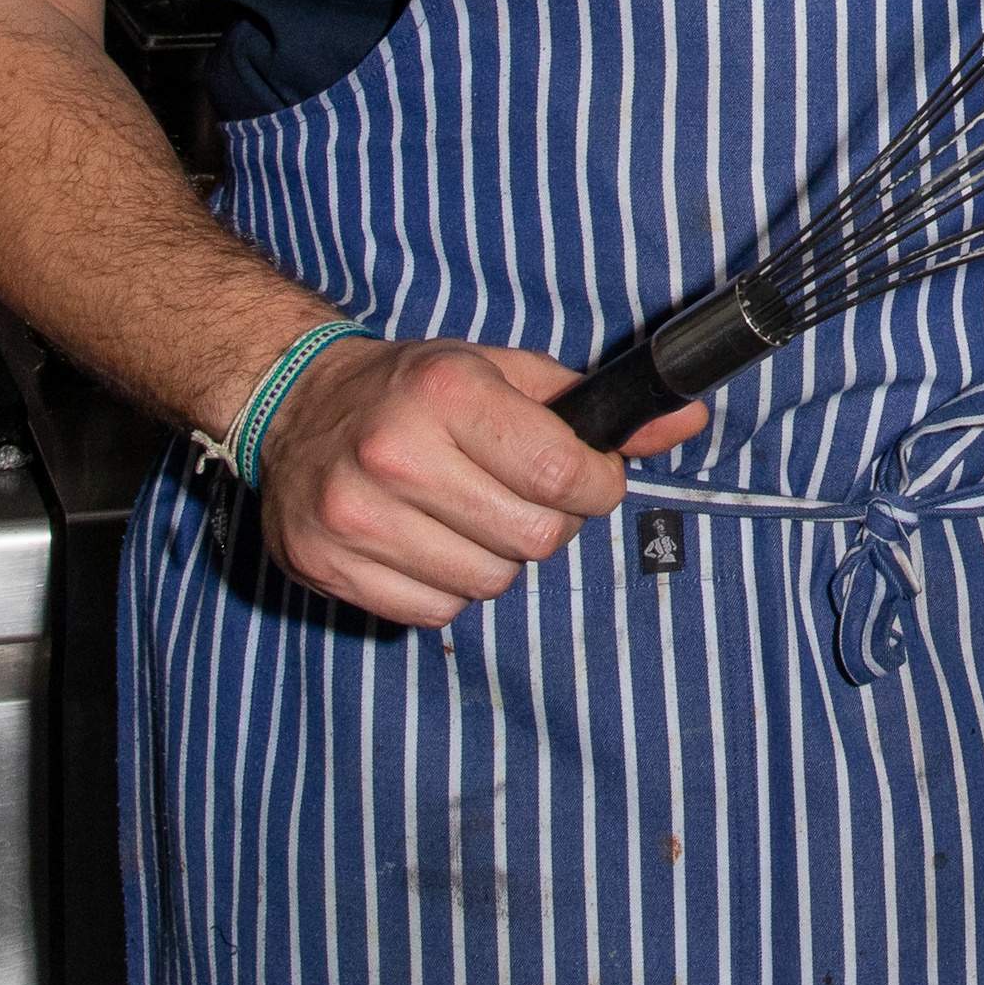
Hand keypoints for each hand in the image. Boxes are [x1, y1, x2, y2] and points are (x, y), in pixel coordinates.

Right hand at [247, 337, 708, 624]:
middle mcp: (395, 455)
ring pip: (488, 584)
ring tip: (471, 513)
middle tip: (527, 495)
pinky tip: (429, 541)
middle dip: (552, 521)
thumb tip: (688, 419)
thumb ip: (593, 405)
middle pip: (533, 538)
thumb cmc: (414, 388)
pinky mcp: (328, 566)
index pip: (562, 474)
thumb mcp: (503, 372)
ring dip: (498, 557)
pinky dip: (448, 587)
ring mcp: (355, 517)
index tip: (592, 478)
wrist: (294, 406)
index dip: (597, 486)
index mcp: (445, 393)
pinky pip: (435, 612)